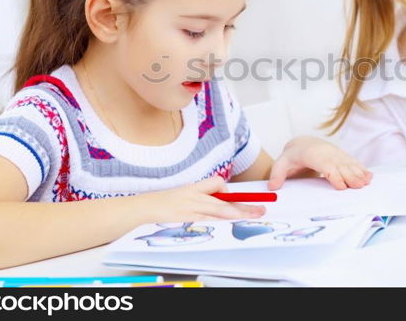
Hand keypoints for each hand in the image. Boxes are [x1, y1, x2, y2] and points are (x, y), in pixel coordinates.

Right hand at [145, 176, 265, 221]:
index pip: (217, 183)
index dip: (227, 191)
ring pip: (219, 210)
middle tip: (261, 209)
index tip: (236, 199)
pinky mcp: (186, 217)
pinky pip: (208, 219)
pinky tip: (231, 221)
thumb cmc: (163, 202)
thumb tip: (217, 201)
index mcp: (195, 187)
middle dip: (244, 205)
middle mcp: (195, 195)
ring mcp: (191, 207)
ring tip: (254, 214)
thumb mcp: (183, 193)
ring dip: (238, 213)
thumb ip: (200, 196)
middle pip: (225, 200)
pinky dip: (220, 220)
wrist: (144, 206)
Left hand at [267, 136, 372, 190]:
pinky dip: (362, 169)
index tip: (341, 187)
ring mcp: (336, 154)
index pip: (325, 165)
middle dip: (350, 176)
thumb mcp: (280, 164)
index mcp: (312, 155)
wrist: (303, 145)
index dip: (334, 175)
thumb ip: (276, 175)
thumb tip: (272, 187)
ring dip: (359, 173)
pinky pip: (353, 163)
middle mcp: (327, 153)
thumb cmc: (292, 157)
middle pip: (340, 165)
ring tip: (367, 183)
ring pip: (349, 164)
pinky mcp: (342, 157)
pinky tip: (369, 176)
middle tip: (359, 187)